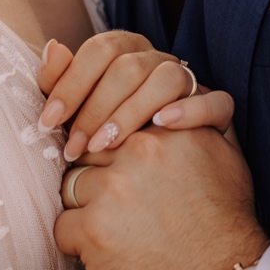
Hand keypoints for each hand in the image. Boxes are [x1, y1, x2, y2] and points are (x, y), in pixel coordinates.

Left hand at [38, 30, 235, 160]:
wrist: (180, 222)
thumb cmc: (121, 163)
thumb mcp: (90, 120)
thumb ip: (66, 85)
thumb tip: (52, 48)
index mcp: (131, 57)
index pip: (101, 49)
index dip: (71, 81)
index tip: (50, 120)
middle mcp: (161, 67)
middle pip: (128, 66)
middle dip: (94, 107)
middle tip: (75, 150)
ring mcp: (193, 89)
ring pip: (168, 79)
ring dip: (133, 111)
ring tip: (107, 147)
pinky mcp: (219, 119)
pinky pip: (217, 103)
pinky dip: (189, 110)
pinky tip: (163, 125)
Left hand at [54, 127, 269, 269]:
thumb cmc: (227, 221)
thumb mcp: (225, 153)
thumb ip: (195, 117)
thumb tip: (165, 104)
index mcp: (164, 130)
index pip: (112, 123)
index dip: (113, 150)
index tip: (119, 171)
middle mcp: (137, 153)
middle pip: (88, 151)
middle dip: (97, 177)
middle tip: (119, 207)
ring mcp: (112, 191)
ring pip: (71, 187)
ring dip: (86, 209)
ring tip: (116, 232)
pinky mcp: (93, 230)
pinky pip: (62, 226)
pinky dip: (78, 242)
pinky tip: (107, 253)